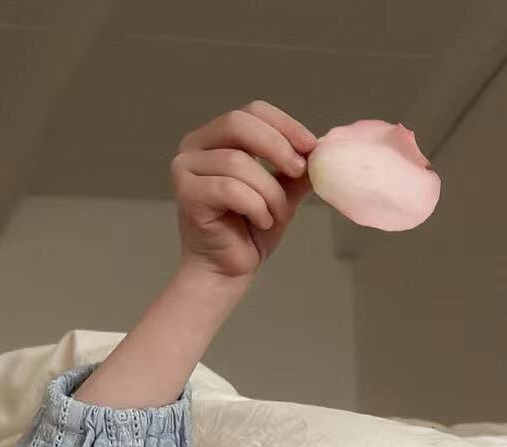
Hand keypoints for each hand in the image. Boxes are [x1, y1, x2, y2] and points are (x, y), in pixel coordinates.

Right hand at [171, 101, 316, 281]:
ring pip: (239, 162)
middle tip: (299, 171)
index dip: (284, 125)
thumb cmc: (249, 234)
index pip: (252, 112)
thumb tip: (320, 153)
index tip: (311, 146)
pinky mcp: (187, 193)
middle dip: (277, 146)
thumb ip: (294, 173)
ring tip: (274, 217)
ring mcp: (185, 168)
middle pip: (239, 124)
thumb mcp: (280, 196)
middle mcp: (195, 147)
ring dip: (269, 193)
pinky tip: (260, 223)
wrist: (227, 273)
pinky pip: (231, 188)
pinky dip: (255, 207)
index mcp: (216, 138)